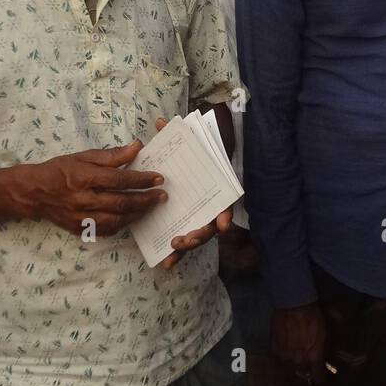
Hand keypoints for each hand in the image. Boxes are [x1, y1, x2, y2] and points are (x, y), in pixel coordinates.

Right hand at [8, 139, 166, 236]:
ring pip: (116, 220)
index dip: (141, 180)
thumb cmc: (60, 170)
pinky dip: (122, 224)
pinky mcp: (79, 229)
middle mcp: (83, 199)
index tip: (158, 178)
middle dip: (145, 200)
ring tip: (151, 207)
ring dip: (137, 214)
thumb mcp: (83, 156)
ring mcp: (80, 217)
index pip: (119, 180)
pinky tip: (132, 217)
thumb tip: (137, 146)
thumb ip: (111, 155)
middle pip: (120, 202)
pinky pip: (106, 229)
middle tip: (162, 196)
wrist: (33, 192)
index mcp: (84, 177)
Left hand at [147, 117, 231, 268]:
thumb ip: (178, 133)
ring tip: (173, 248)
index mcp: (216, 187)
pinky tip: (166, 262)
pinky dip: (178, 254)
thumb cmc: (198, 150)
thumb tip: (161, 123)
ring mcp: (201, 215)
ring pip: (199, 236)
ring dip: (188, 246)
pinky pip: (185, 240)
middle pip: (211, 225)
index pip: (225, 203)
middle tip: (184, 239)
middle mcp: (212, 204)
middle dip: (199, 235)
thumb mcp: (191, 140)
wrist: (203, 155)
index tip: (222, 225)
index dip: (224, 215)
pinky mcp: (188, 222)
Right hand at [271, 304, 326, 384]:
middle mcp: (299, 362)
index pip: (318, 379)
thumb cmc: (314, 316)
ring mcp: (284, 358)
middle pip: (303, 377)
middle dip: (306, 372)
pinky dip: (282, 359)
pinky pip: (279, 361)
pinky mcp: (274, 350)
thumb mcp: (326, 333)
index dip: (320, 377)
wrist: (294, 303)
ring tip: (295, 358)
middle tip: (307, 365)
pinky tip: (286, 351)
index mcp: (314, 359)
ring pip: (290, 370)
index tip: (320, 373)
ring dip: (293, 366)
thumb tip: (324, 360)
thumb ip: (324, 351)